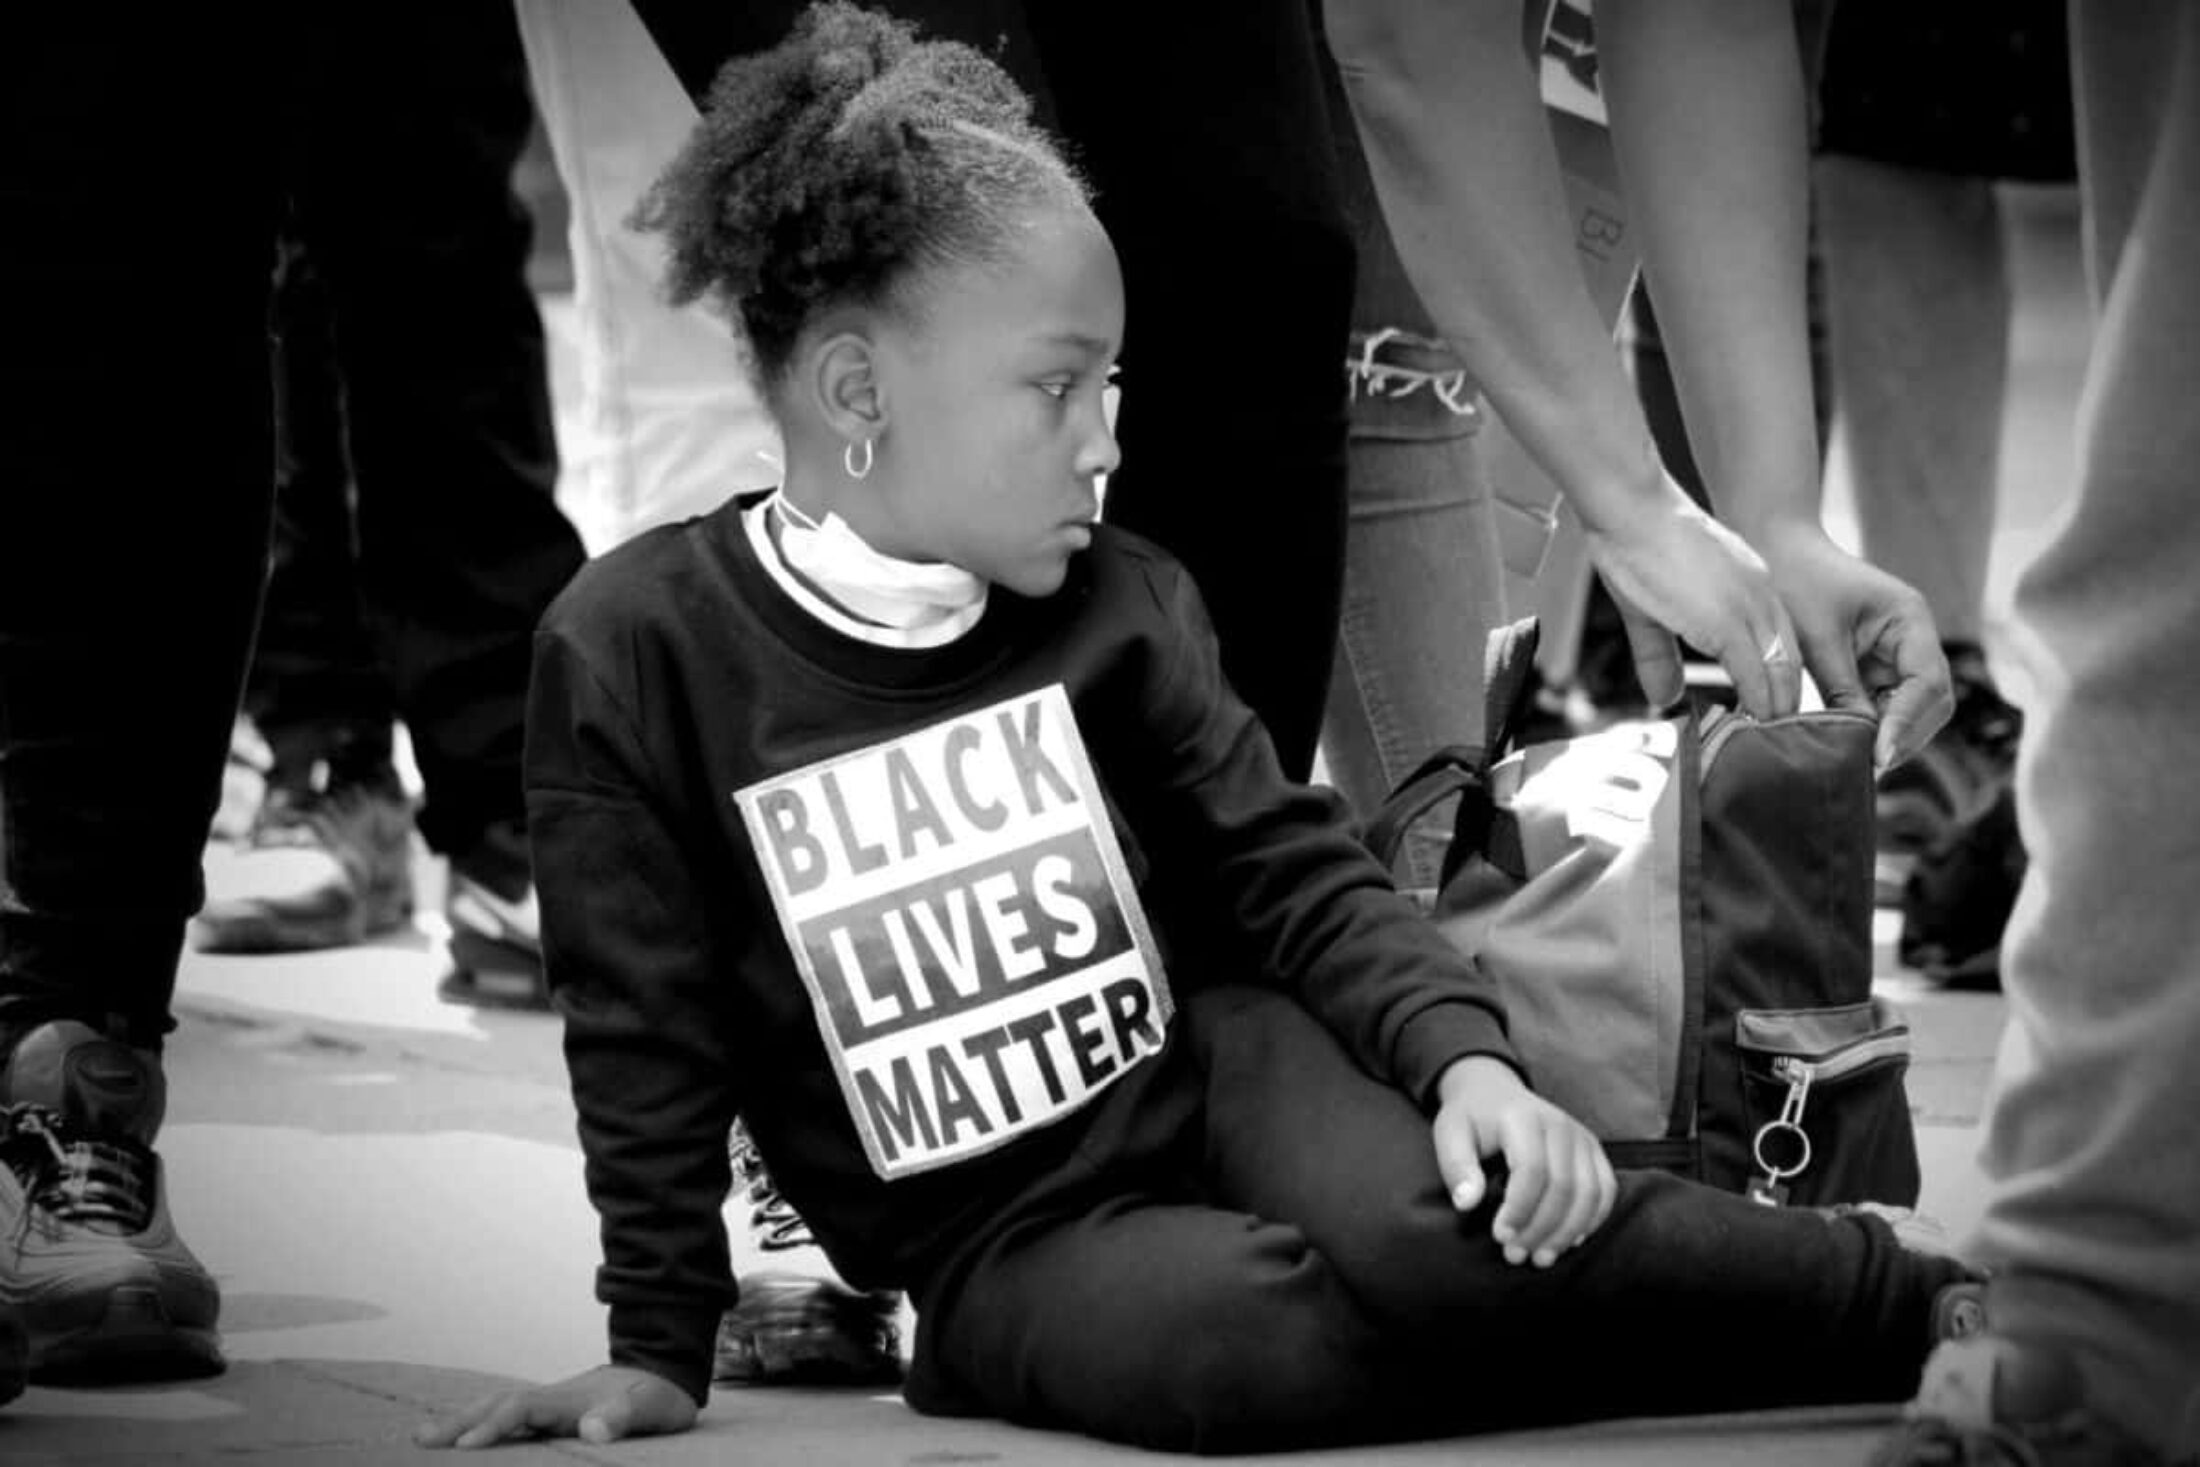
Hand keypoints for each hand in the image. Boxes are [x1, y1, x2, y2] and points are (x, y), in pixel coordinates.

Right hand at [414, 1364, 697, 1449]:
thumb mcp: (651, 1407)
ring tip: (423, 1437)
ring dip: (462, 1420)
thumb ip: (624, 1416)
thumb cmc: (656, 1396)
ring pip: (497, 1408)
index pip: (522, 1409)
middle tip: (420, 1440)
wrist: (662, 1371)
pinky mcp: (551, 1413)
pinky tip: (461, 1435)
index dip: (494, 1426)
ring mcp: (549, 1404)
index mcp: (570, 1399)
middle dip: (459, 1422)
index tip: (466, 1446)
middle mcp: (552, 1399)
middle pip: (497, 1405)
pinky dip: (480, 1423)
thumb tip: (592, 1429)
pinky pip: (508, 1417)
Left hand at [1432, 1056, 1616, 1266]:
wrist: (1495, 1092)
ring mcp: (1582, 1137)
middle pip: (1563, 1187)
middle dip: (1540, 1229)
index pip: (1532, 1171)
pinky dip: (1591, 1220)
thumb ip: (1456, 1166)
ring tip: (1540, 1258)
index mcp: (1524, 1118)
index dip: (1519, 1210)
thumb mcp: (1450, 1133)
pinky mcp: (1594, 1149)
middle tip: (1515, 1256)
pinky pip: (1606, 1190)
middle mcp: (1560, 1125)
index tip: (1499, 1237)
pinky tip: (1569, 1241)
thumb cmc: (1472, 1119)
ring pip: (1589, 1193)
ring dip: (1567, 1233)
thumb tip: (1467, 1202)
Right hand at [1582, 480, 1801, 721]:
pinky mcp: (1724, 621)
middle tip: (1776, 740)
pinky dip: (1756, 703)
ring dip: (1775, 710)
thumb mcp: (1651, 609)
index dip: (1776, 683)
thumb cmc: (1635, 543)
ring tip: (1768, 742)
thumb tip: (1664, 698)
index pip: (1779, 644)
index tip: (1768, 714)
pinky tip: (1750, 722)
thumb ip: (1660, 657)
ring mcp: (1746, 608)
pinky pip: (1752, 673)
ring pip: (1780, 672)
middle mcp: (1760, 597)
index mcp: (1750, 586)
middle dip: (1784, 705)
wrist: (1631, 509)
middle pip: (1790, 662)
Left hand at [1748, 520, 1952, 773]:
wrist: (1777, 552)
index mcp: (1910, 619)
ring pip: (1911, 711)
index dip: (1907, 722)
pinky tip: (1846, 748)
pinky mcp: (1875, 669)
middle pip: (1931, 703)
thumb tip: (1859, 743)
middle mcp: (1914, 639)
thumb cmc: (1795, 581)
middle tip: (1867, 767)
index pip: (1927, 682)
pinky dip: (1871, 729)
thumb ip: (1841, 689)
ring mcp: (1897, 656)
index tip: (1879, 754)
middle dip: (1904, 736)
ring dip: (1888, 737)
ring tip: (1855, 764)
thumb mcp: (1816, 637)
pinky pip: (1884, 708)